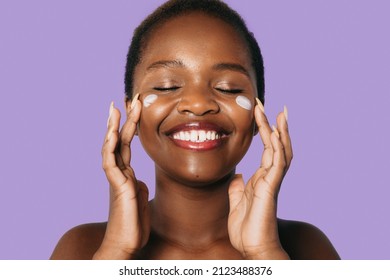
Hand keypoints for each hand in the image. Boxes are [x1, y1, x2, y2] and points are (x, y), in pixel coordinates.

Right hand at [94, 95, 149, 258]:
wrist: (126, 243)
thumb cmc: (133, 224)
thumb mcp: (140, 199)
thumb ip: (137, 185)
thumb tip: (137, 178)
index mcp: (127, 174)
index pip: (128, 144)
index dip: (131, 126)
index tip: (135, 108)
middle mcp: (120, 173)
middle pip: (121, 140)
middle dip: (125, 119)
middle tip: (129, 98)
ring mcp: (117, 179)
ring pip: (112, 148)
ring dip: (114, 127)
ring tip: (115, 108)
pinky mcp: (117, 187)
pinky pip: (110, 163)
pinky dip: (109, 147)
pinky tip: (112, 133)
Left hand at [228, 99, 291, 258]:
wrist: (253, 247)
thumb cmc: (246, 227)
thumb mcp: (237, 201)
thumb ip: (239, 186)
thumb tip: (238, 175)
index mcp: (262, 178)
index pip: (267, 149)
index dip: (266, 131)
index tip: (262, 114)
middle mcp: (270, 177)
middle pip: (277, 145)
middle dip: (274, 125)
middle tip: (271, 106)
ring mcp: (272, 181)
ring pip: (280, 150)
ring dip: (279, 131)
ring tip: (278, 112)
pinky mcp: (271, 188)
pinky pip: (277, 163)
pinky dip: (278, 147)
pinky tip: (275, 133)